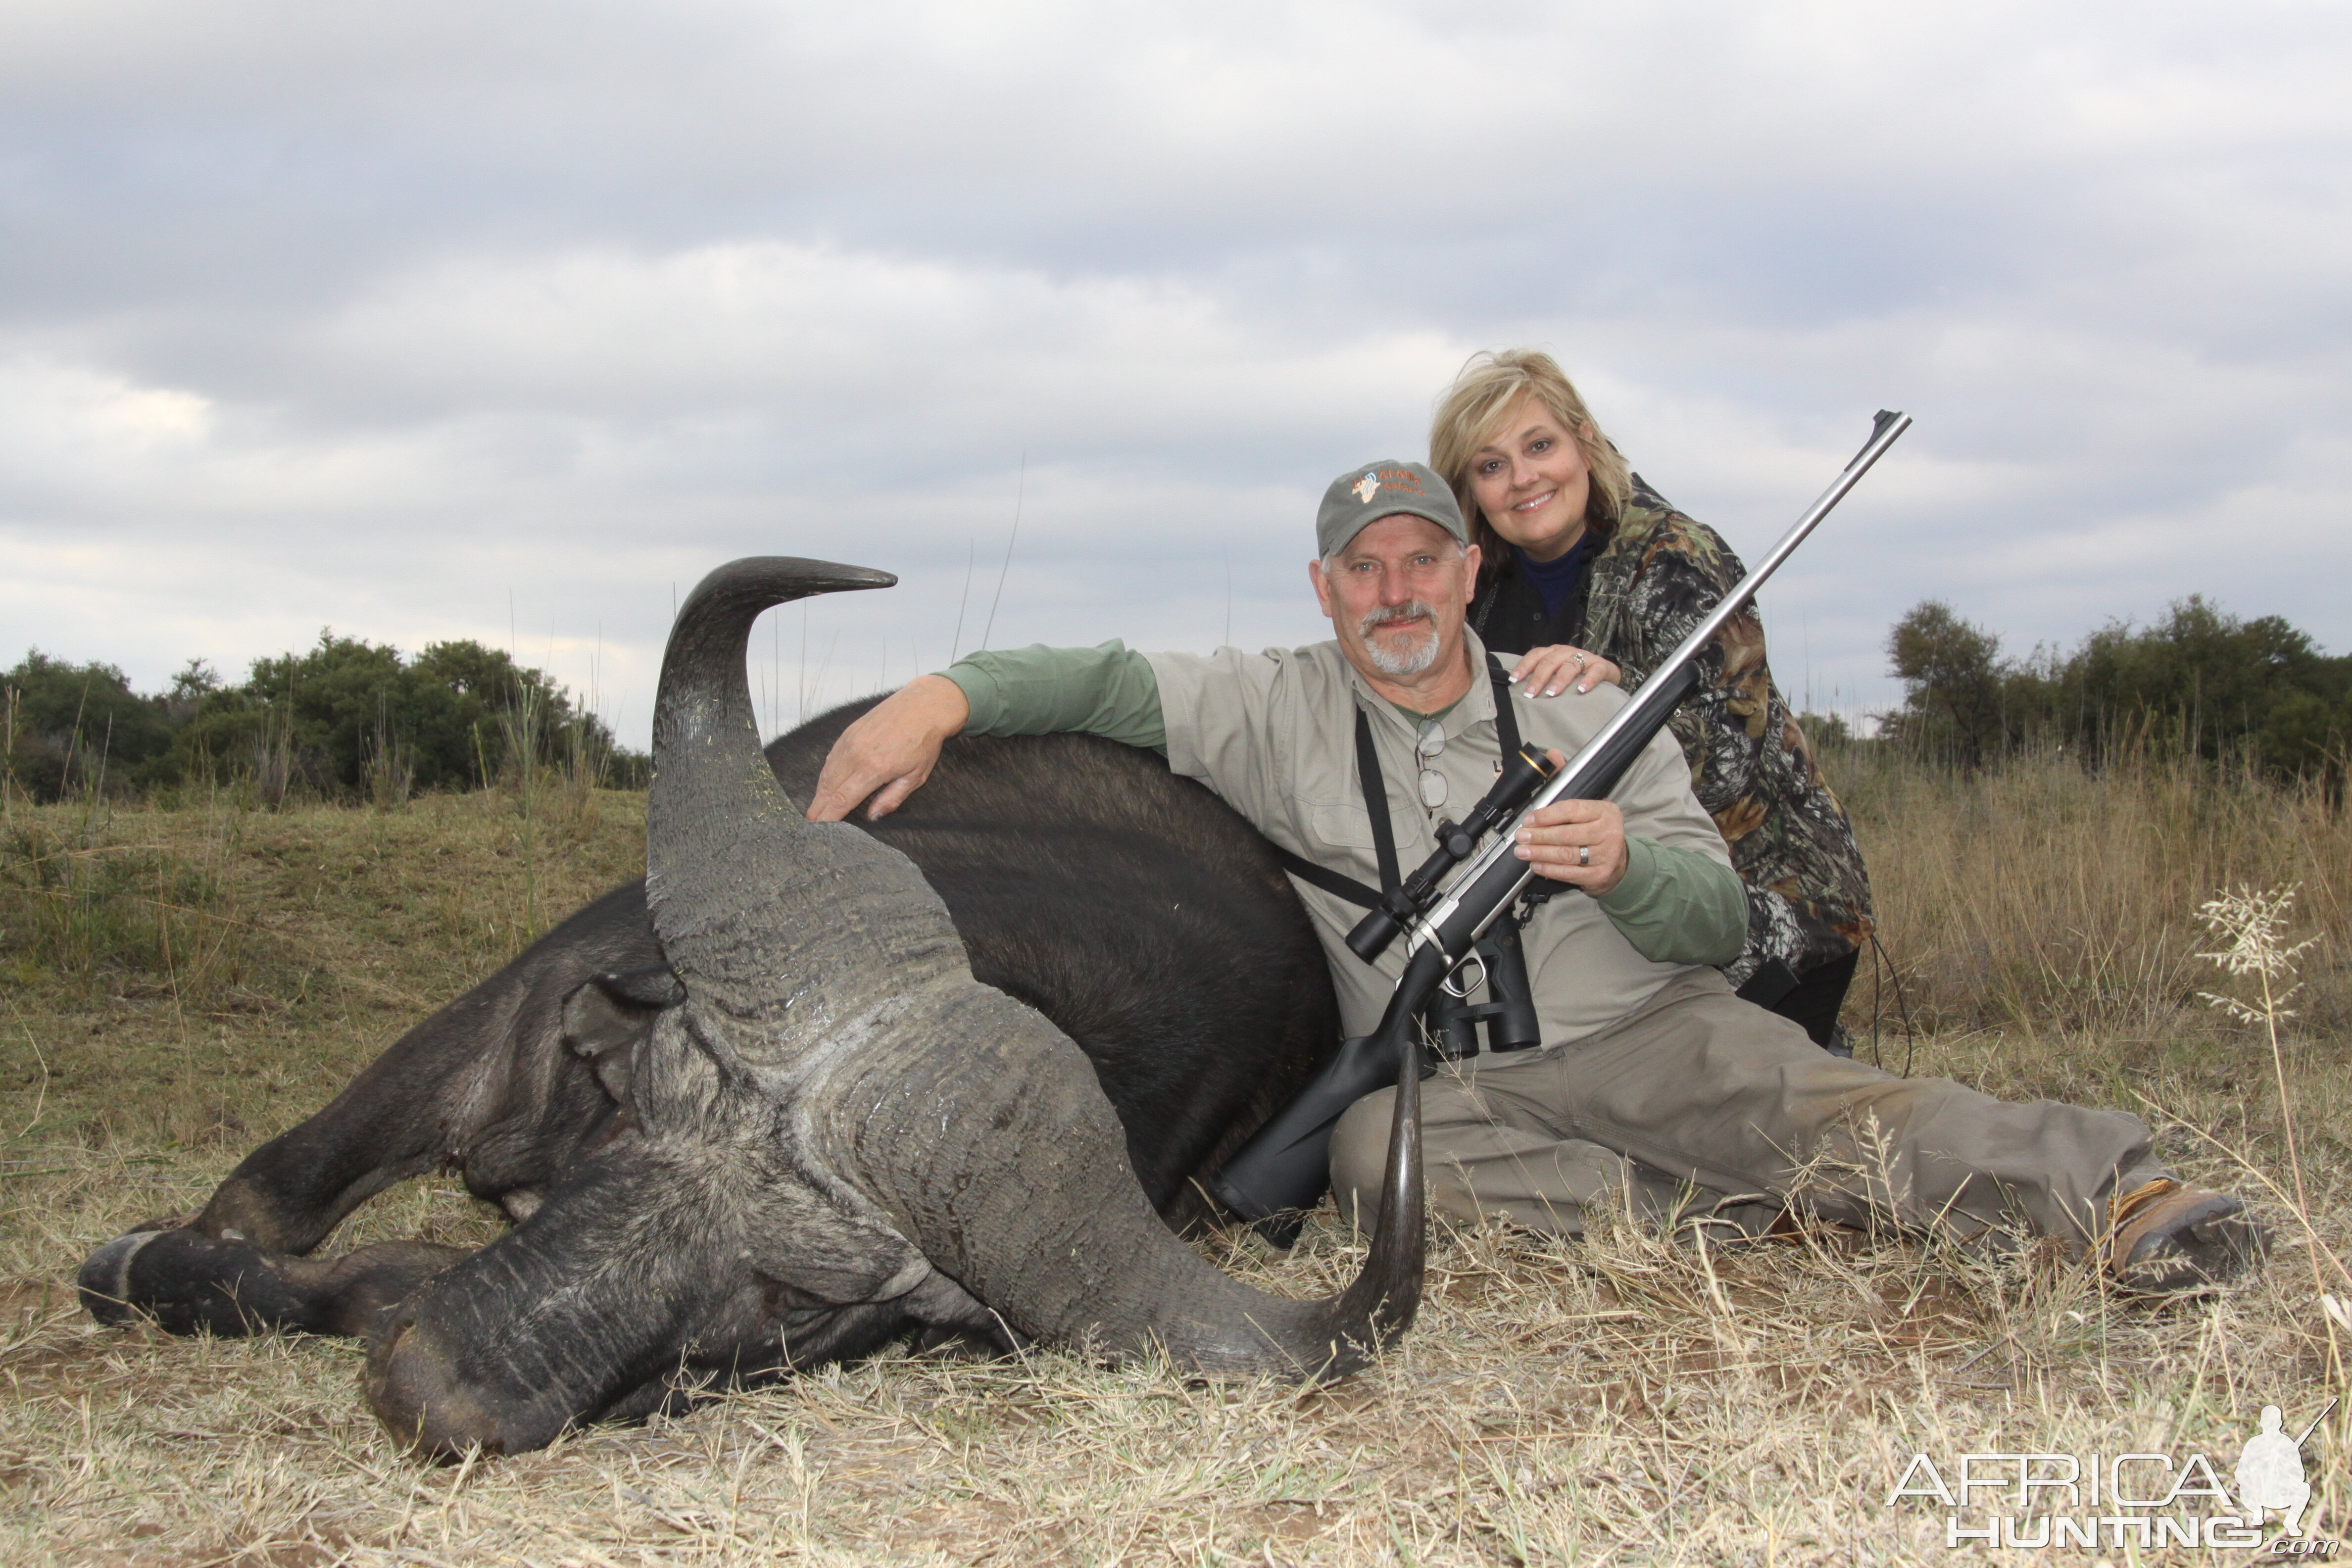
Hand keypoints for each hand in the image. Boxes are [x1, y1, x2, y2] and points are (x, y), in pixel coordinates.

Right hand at [805, 675, 970, 821]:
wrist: (923, 706)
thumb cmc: (924, 742)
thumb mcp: (915, 777)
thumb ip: (891, 799)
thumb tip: (872, 817)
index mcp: (873, 768)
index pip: (842, 799)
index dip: (829, 816)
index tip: (820, 829)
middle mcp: (856, 754)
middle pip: (828, 788)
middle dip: (818, 808)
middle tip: (810, 825)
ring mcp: (849, 741)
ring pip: (826, 773)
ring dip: (819, 793)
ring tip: (816, 809)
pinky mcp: (848, 732)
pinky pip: (831, 758)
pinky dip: (826, 774)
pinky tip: (826, 785)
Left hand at [1508, 644, 1620, 697]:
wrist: (1604, 671)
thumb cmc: (1576, 673)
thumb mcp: (1557, 671)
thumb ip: (1542, 677)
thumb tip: (1520, 692)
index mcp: (1553, 652)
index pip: (1536, 655)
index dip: (1524, 666)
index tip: (1514, 680)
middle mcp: (1566, 652)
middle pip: (1550, 661)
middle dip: (1539, 677)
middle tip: (1531, 693)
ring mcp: (1584, 657)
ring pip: (1570, 666)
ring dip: (1560, 679)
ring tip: (1552, 693)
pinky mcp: (1600, 665)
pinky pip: (1595, 671)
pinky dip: (1588, 680)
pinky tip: (1582, 689)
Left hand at [1511, 757, 1627, 893]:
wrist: (1618, 860)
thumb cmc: (1594, 829)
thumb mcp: (1585, 805)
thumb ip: (1565, 781)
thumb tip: (1553, 755)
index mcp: (1604, 810)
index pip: (1571, 810)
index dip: (1546, 815)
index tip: (1528, 819)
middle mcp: (1608, 831)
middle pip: (1568, 834)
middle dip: (1539, 836)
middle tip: (1521, 836)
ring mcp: (1606, 855)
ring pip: (1567, 854)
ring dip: (1541, 853)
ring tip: (1523, 851)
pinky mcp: (1601, 874)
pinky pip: (1571, 873)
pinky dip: (1550, 869)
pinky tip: (1537, 865)